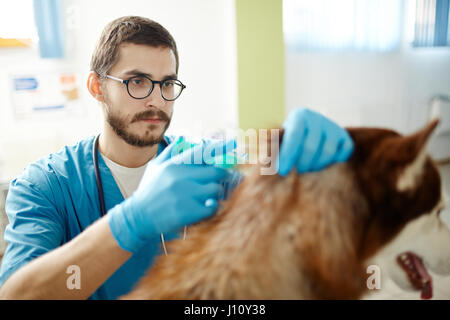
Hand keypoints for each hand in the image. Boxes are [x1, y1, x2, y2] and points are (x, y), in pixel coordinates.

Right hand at [108, 137, 235, 252]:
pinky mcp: (188, 211)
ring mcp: (185, 195)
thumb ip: (170, 152)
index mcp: (175, 165)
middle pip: (216, 172)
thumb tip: (184, 139)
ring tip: (206, 197)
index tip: (234, 144)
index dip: (221, 147)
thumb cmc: (148, 192)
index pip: (203, 152)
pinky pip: (212, 206)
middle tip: (218, 180)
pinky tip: (204, 208)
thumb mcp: (155, 168)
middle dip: (221, 176)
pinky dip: (211, 207)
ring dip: (214, 194)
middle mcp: (181, 177)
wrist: (137, 218)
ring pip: (215, 189)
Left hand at [278, 107, 353, 175]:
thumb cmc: (288, 142)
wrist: (308, 135)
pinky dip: (333, 164)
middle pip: (311, 146)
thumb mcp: (279, 141)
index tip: (282, 172)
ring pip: (328, 152)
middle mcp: (318, 118)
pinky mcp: (345, 138)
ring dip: (316, 167)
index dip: (288, 155)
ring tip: (307, 172)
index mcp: (299, 116)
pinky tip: (322, 167)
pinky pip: (342, 154)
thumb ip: (272, 149)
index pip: (294, 136)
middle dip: (301, 164)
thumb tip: (264, 162)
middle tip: (296, 174)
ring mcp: (334, 127)